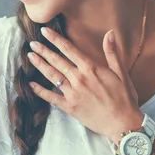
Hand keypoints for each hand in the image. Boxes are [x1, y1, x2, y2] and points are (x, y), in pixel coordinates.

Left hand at [27, 27, 143, 142]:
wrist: (122, 123)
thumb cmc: (124, 98)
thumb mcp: (121, 72)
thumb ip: (112, 52)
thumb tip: (109, 33)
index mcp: (90, 68)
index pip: (68, 49)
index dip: (55, 39)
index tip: (44, 31)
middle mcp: (79, 78)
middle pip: (57, 61)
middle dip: (43, 50)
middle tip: (32, 43)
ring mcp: (73, 93)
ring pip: (52, 76)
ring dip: (40, 65)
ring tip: (30, 57)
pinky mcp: (70, 107)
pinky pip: (51, 97)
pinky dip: (40, 91)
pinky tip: (31, 84)